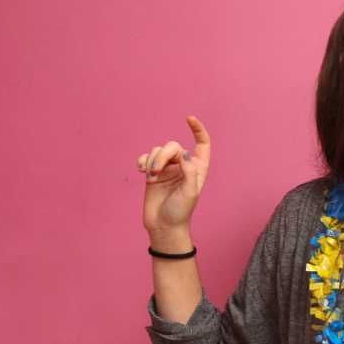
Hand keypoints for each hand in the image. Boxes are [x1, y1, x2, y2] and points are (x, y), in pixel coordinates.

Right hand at [136, 116, 211, 240]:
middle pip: (173, 146)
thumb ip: (190, 171)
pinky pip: (146, 157)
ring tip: (150, 176)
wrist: (163, 225)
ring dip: (152, 161)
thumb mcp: (190, 192)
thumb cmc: (180, 211)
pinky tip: (141, 171)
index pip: (202, 144)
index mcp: (198, 169)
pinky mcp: (153, 172)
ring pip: (158, 150)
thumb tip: (185, 153)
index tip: (188, 118)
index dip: (198, 130)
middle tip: (156, 171)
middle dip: (163, 155)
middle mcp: (184, 166)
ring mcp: (168, 169)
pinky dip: (143, 161)